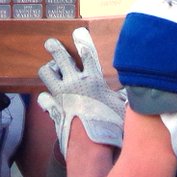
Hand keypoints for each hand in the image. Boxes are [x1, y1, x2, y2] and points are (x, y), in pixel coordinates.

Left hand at [37, 27, 124, 156]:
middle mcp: (74, 83)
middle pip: (61, 58)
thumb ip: (123, 98)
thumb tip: (133, 94)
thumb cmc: (109, 126)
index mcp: (92, 80)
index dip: (82, 41)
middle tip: (50, 43)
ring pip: (47, 74)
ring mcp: (60, 96)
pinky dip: (45, 98)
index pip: (87, 54)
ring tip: (50, 68)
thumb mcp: (121, 108)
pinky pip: (43, 99)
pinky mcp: (53, 110)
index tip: (77, 31)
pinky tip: (47, 99)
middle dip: (55, 48)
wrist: (89, 145)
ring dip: (48, 70)